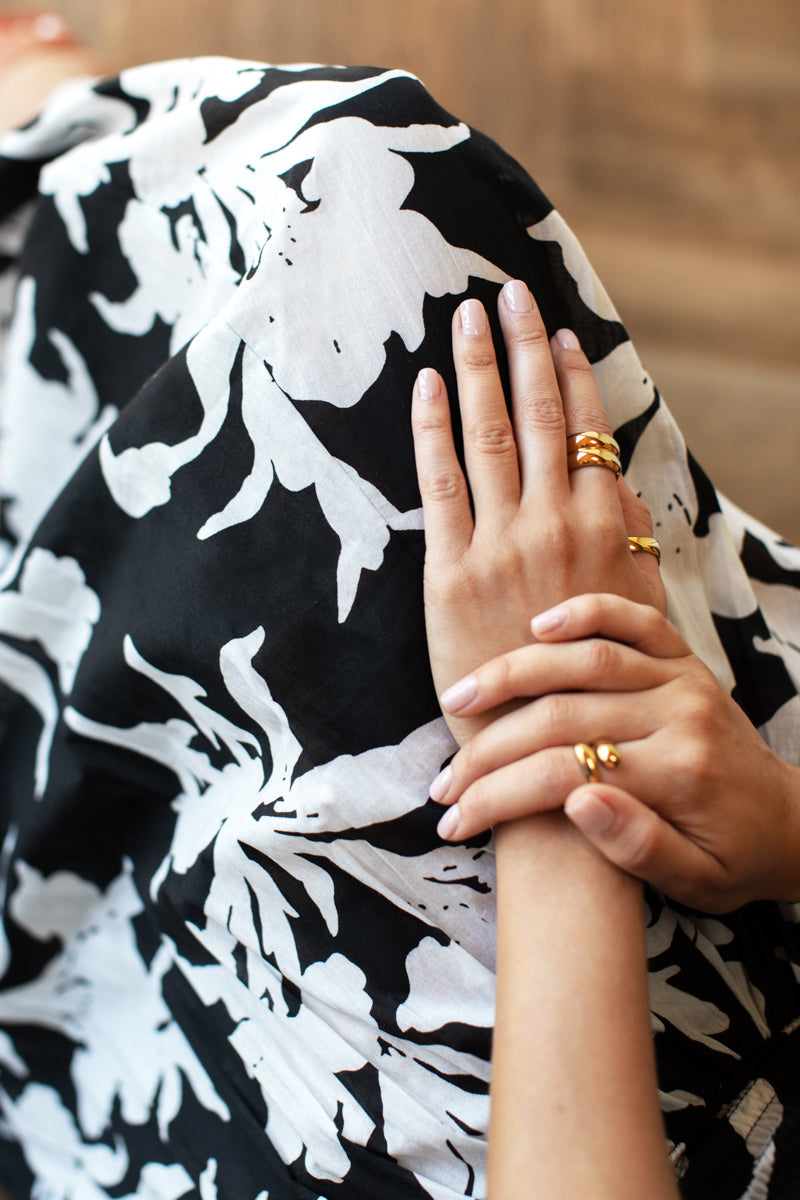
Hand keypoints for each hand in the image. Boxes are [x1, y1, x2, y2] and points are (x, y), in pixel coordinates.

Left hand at [411, 280, 663, 745]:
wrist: (550, 756)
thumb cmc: (595, 687)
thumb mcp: (635, 611)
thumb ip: (629, 543)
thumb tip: (620, 488)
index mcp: (606, 531)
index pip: (590, 432)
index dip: (574, 375)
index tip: (560, 330)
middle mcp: (556, 526)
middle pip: (541, 417)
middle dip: (522, 349)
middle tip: (507, 294)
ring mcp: (501, 545)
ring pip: (492, 436)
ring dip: (479, 370)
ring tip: (468, 317)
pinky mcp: (450, 572)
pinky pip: (439, 483)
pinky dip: (431, 429)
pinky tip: (425, 385)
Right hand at [430, 592, 799, 911]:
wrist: (792, 825)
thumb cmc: (734, 859)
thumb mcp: (695, 881)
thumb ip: (638, 846)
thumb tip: (576, 801)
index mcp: (678, 774)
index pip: (564, 775)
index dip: (499, 797)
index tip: (453, 819)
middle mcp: (678, 714)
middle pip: (561, 716)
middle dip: (489, 748)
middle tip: (443, 777)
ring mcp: (681, 678)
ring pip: (584, 658)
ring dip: (512, 674)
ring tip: (458, 697)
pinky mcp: (682, 658)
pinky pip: (633, 619)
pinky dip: (585, 611)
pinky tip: (537, 623)